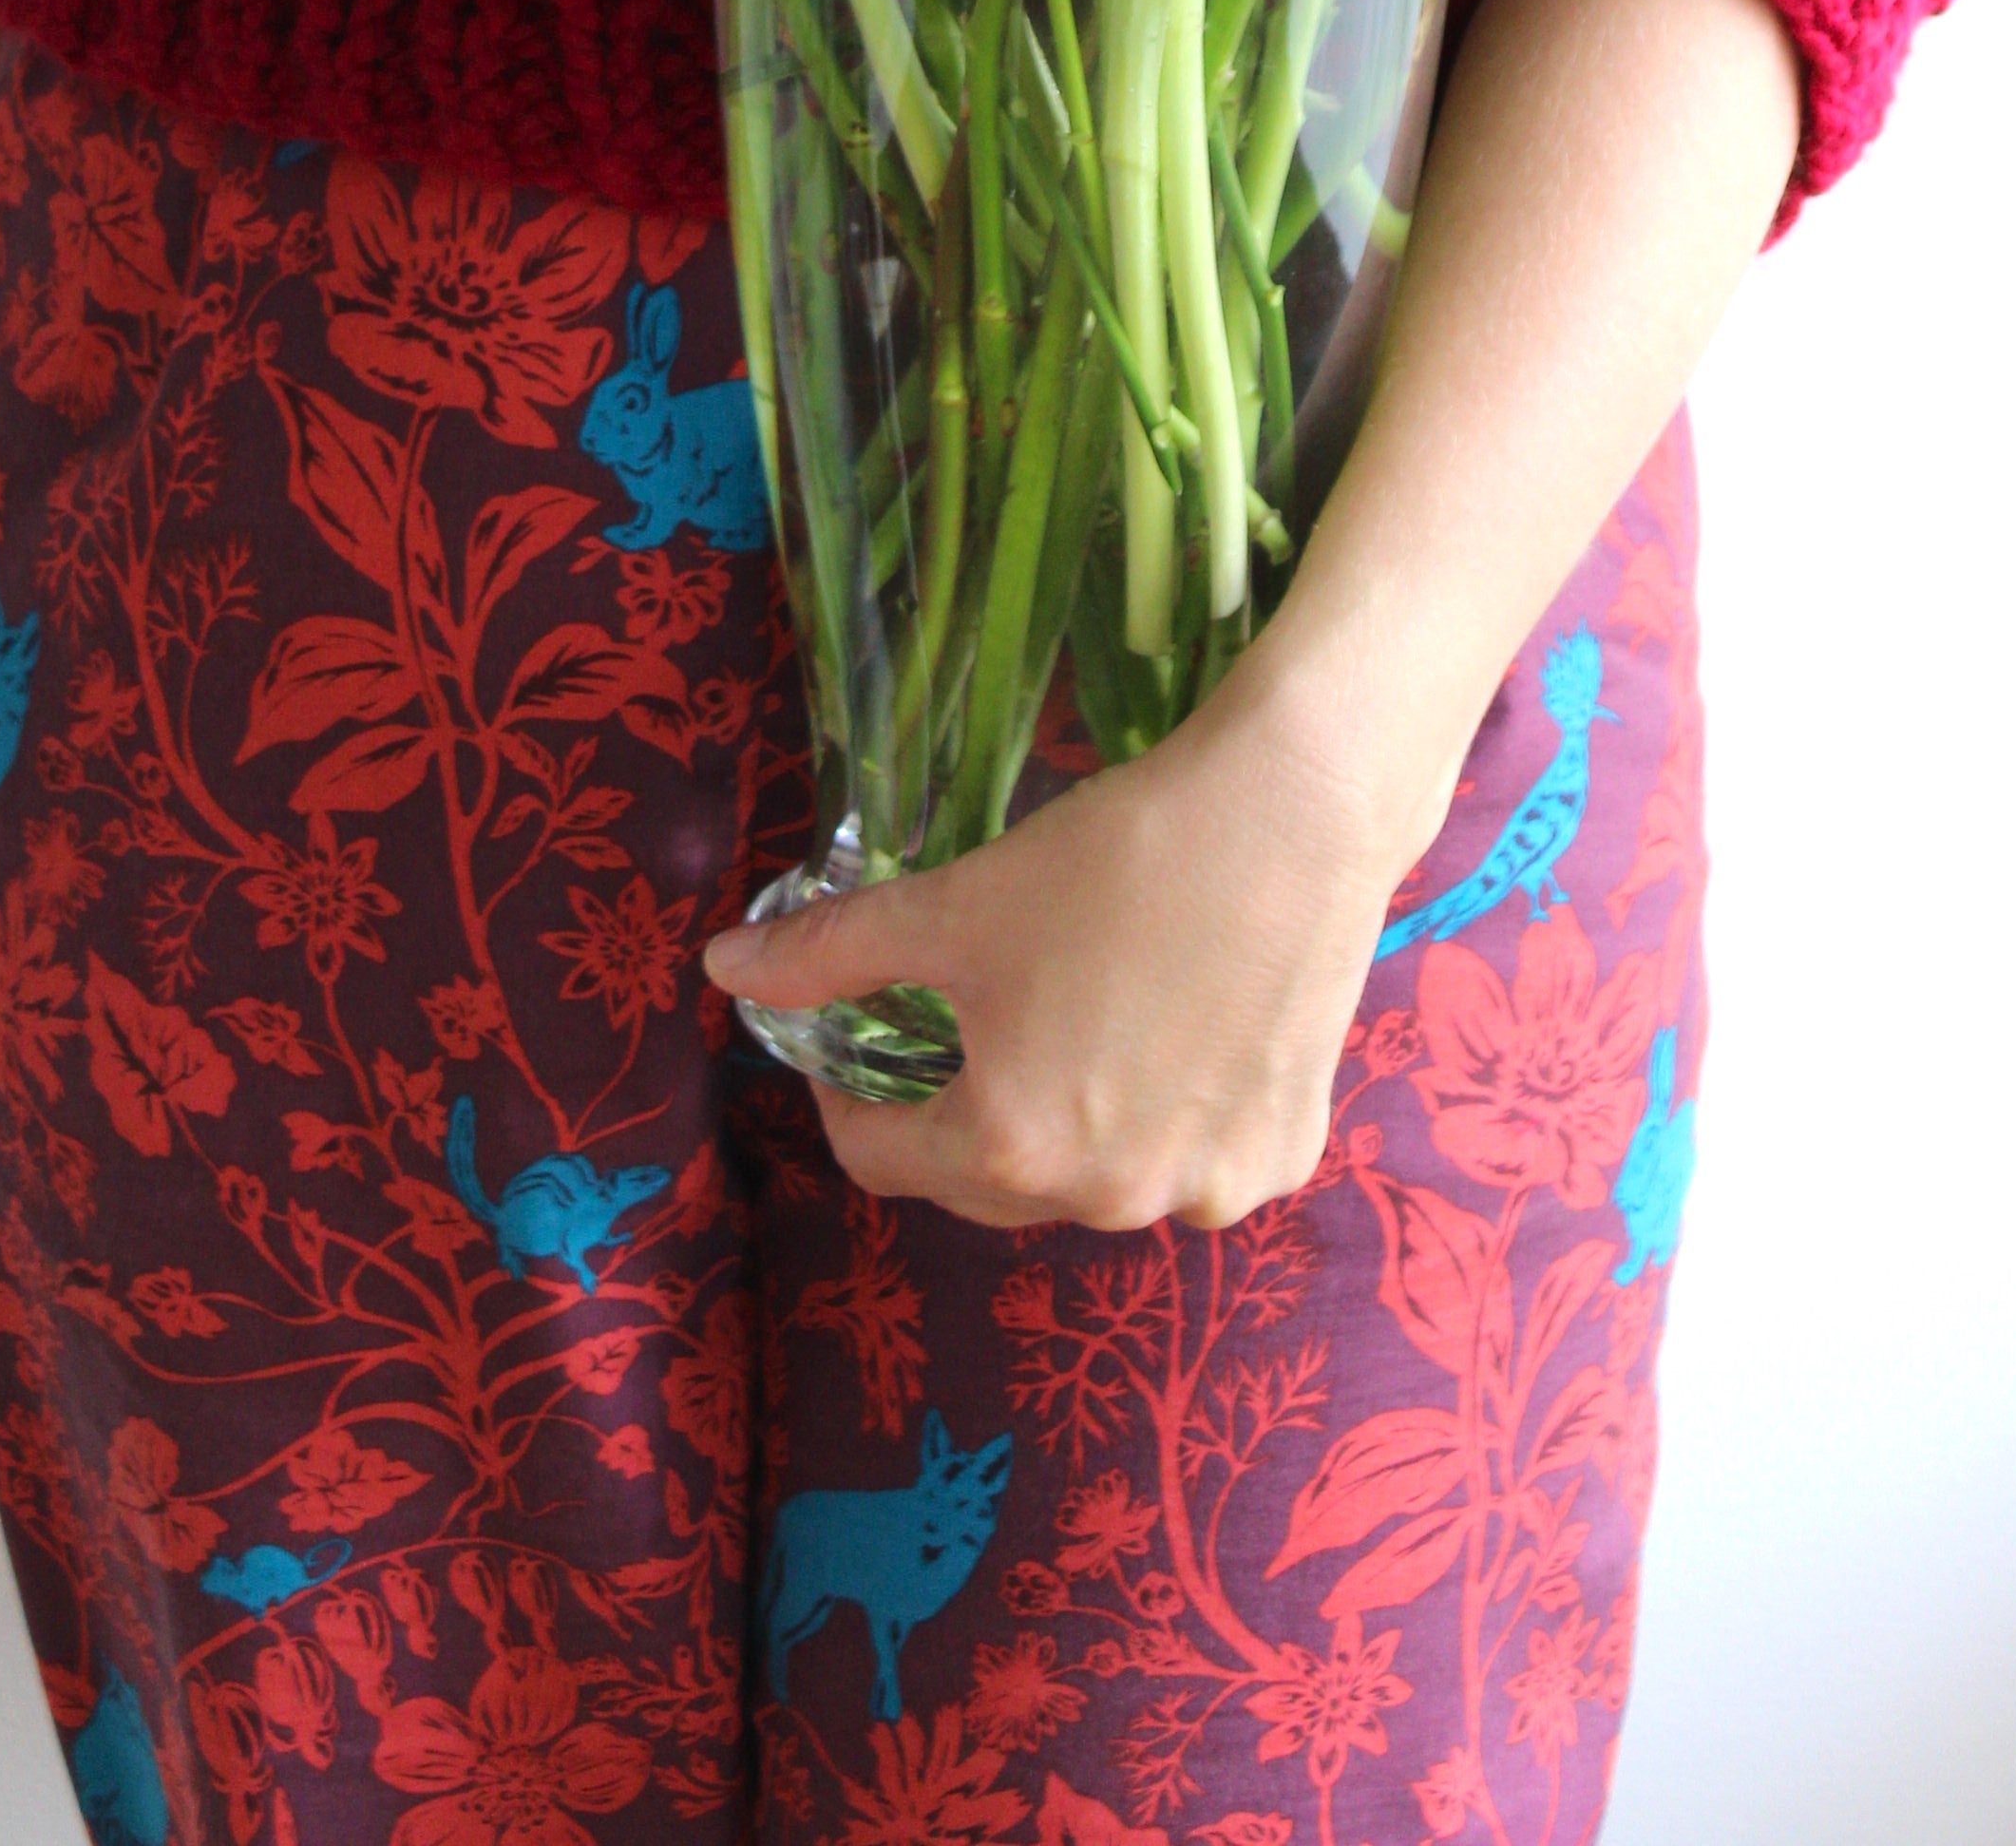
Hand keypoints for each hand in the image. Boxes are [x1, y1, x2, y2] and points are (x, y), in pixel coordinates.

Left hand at [702, 650, 1443, 1234]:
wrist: (1292, 814)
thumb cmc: (1113, 860)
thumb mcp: (955, 904)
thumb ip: (830, 952)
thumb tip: (722, 969)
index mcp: (1012, 1146)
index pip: (881, 1159)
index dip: (844, 1097)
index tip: (850, 1043)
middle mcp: (1110, 1200)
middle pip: (988, 1176)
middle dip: (956, 1110)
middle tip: (965, 1022)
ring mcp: (1208, 1191)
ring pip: (1096, 1175)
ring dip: (1068, 1123)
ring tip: (1078, 1020)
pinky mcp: (1284, 1155)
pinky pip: (1193, 1160)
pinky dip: (1169, 1118)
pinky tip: (1176, 1032)